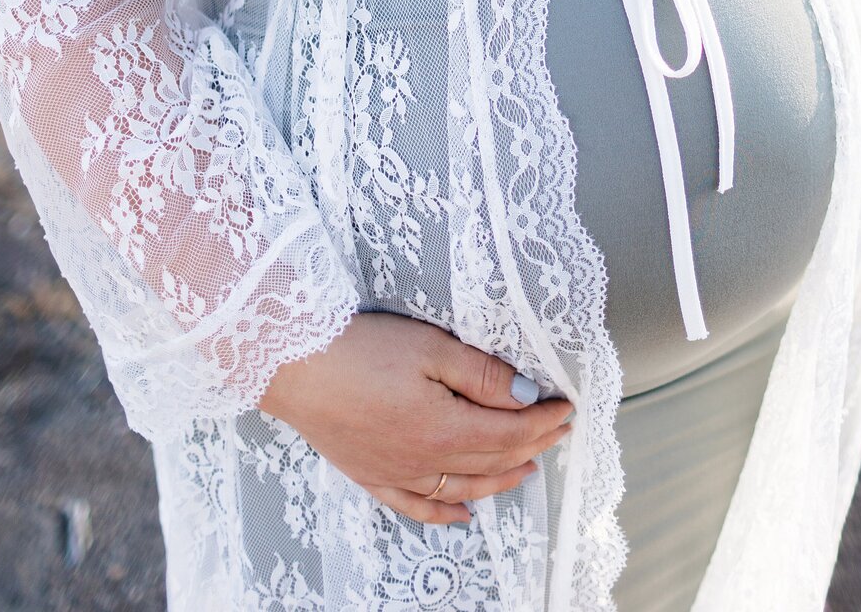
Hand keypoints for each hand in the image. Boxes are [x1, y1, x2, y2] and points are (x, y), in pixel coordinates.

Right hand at [256, 311, 572, 524]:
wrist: (292, 365)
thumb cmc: (361, 349)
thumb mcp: (431, 348)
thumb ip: (482, 376)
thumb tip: (527, 397)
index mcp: (444, 429)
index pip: (510, 430)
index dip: (543, 420)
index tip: (567, 406)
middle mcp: (424, 462)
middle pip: (492, 459)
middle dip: (532, 445)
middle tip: (558, 431)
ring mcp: (396, 474)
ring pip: (462, 487)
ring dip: (500, 479)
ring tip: (528, 469)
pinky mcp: (370, 475)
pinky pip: (417, 506)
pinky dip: (444, 513)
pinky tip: (463, 513)